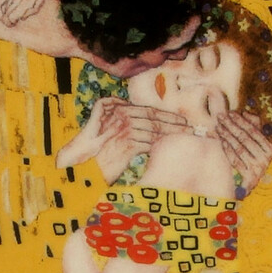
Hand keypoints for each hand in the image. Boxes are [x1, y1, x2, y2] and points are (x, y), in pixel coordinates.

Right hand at [58, 98, 188, 181]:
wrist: (81, 165)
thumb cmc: (95, 151)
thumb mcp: (110, 130)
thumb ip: (126, 122)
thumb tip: (152, 126)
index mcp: (116, 107)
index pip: (147, 110)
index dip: (166, 115)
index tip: (182, 120)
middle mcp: (120, 114)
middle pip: (153, 118)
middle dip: (174, 123)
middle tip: (190, 127)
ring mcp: (123, 127)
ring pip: (153, 130)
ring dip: (171, 134)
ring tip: (185, 136)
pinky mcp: (126, 143)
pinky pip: (148, 143)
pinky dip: (158, 146)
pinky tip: (168, 146)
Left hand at [213, 110, 271, 183]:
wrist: (253, 183)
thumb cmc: (254, 157)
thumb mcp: (258, 142)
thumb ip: (254, 126)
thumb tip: (245, 113)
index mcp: (270, 148)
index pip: (254, 131)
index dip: (241, 121)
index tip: (230, 113)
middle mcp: (266, 158)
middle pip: (245, 139)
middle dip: (231, 126)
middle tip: (221, 117)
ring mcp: (258, 168)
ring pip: (239, 148)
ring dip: (227, 136)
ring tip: (218, 127)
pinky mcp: (249, 177)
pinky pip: (235, 160)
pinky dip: (227, 150)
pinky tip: (221, 141)